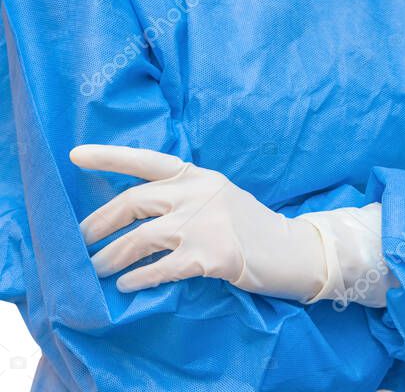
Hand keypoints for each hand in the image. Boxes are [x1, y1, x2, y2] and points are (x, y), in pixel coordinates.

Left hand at [69, 144, 327, 300]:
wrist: (291, 249)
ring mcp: (205, 222)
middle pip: (133, 202)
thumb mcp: (215, 196)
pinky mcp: (212, 255)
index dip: (109, 157)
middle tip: (78, 243)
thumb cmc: (247, 225)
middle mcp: (198, 192)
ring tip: (96, 270)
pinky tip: (127, 285)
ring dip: (111, 257)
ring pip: (141, 238)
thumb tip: (131, 210)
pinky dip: (139, 278)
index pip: (146, 160)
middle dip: (99, 223)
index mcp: (197, 175)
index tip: (76, 155)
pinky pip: (162, 267)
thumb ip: (181, 195)